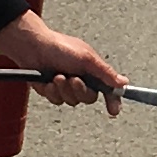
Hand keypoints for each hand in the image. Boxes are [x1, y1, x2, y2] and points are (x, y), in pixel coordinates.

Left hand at [0, 8, 126, 113]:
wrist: (32, 47)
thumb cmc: (60, 47)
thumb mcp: (87, 59)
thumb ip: (105, 73)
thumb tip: (124, 83)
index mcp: (92, 71)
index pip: (107, 89)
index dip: (112, 100)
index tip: (114, 110)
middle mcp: (81, 79)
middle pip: (88, 98)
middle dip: (79, 90)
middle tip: (72, 79)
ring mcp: (65, 86)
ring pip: (71, 101)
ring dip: (64, 89)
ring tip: (56, 76)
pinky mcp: (51, 90)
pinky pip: (56, 100)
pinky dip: (51, 91)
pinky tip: (47, 81)